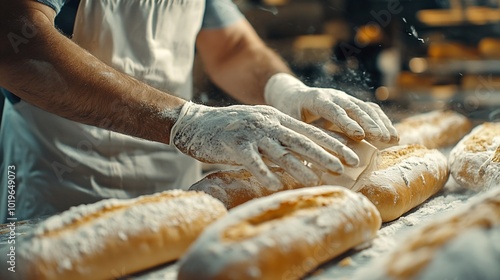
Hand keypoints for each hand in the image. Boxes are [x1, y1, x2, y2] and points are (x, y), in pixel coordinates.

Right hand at [170, 102, 358, 189]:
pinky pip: (251, 161)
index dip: (333, 143)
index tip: (352, 155)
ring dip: (299, 166)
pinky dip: (263, 173)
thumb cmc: (230, 129)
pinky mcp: (233, 144)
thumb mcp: (259, 127)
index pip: (310, 130)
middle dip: (326, 154)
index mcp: (276, 118)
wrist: (195, 123)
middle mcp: (267, 123)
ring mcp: (250, 132)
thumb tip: (303, 157)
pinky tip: (274, 185)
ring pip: (280, 151)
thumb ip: (279, 138)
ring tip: (317, 180)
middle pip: (301, 140)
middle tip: (347, 166)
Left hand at [264, 73, 398, 143]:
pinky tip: (393, 137)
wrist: (295, 95)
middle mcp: (334, 96)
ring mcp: (346, 98)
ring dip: (380, 124)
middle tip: (382, 138)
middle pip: (354, 108)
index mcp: (316, 99)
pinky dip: (383, 122)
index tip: (358, 135)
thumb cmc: (290, 113)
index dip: (346, 122)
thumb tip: (301, 160)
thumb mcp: (289, 122)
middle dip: (369, 124)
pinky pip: (371, 111)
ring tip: (393, 140)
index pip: (332, 110)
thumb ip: (297, 136)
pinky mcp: (353, 104)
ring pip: (366, 109)